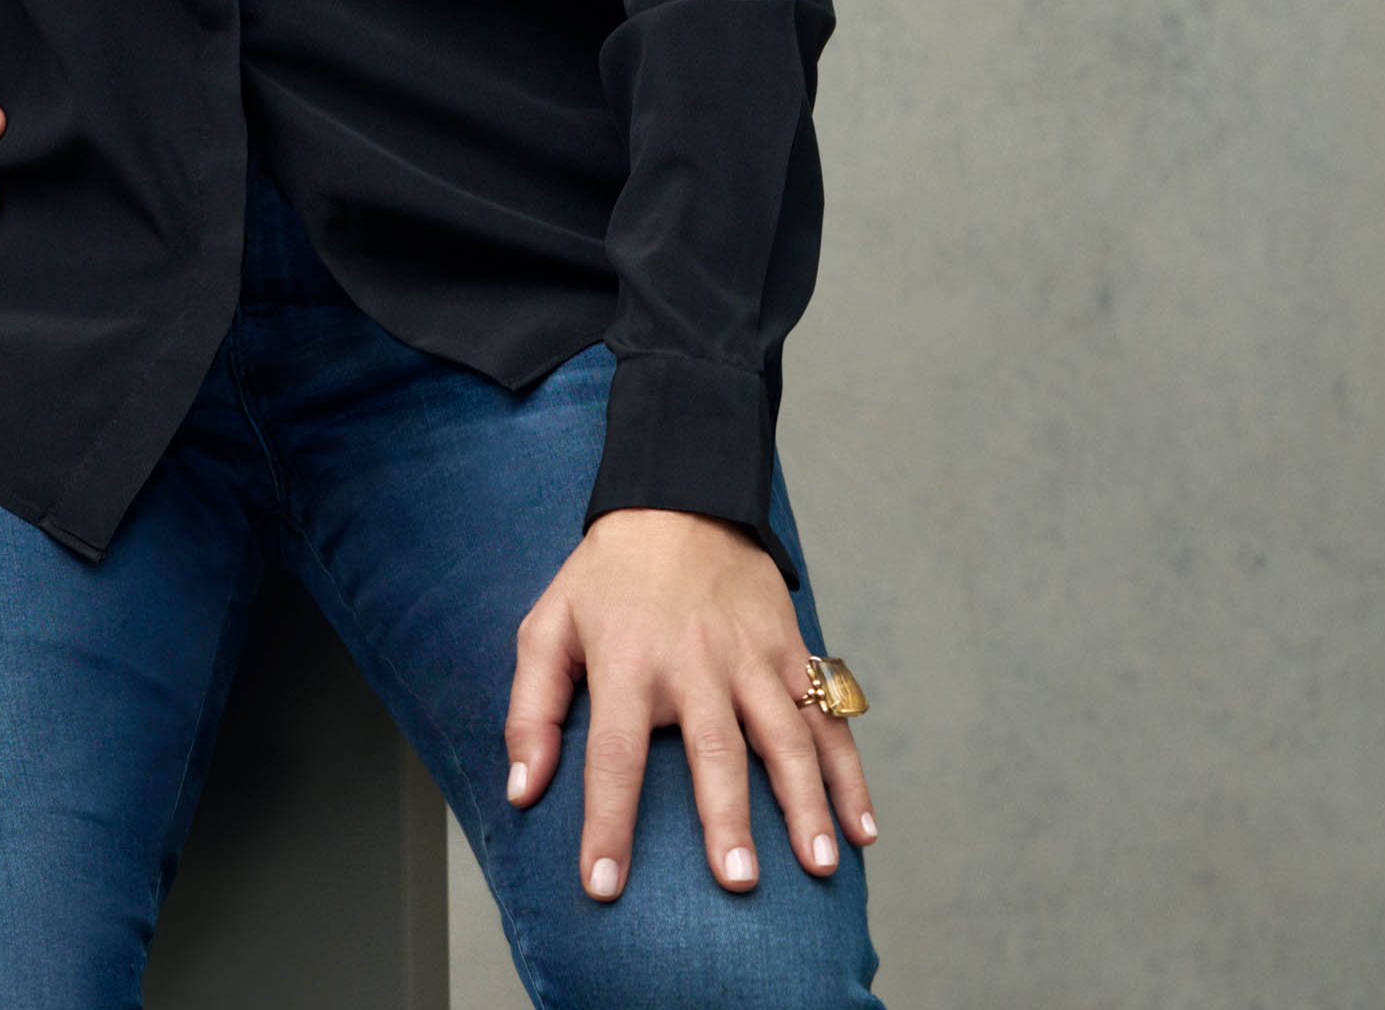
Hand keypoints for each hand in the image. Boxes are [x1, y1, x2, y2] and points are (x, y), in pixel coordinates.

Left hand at [504, 507, 875, 900]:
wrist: (679, 498)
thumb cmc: (605, 578)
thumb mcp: (547, 626)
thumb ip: (530, 710)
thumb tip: (522, 791)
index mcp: (626, 661)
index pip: (613, 755)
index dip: (607, 823)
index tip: (603, 886)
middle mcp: (694, 661)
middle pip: (714, 749)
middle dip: (727, 819)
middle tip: (737, 882)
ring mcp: (750, 656)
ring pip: (785, 737)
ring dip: (804, 803)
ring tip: (818, 867)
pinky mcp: (790, 650)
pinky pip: (826, 718)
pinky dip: (851, 775)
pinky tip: (862, 829)